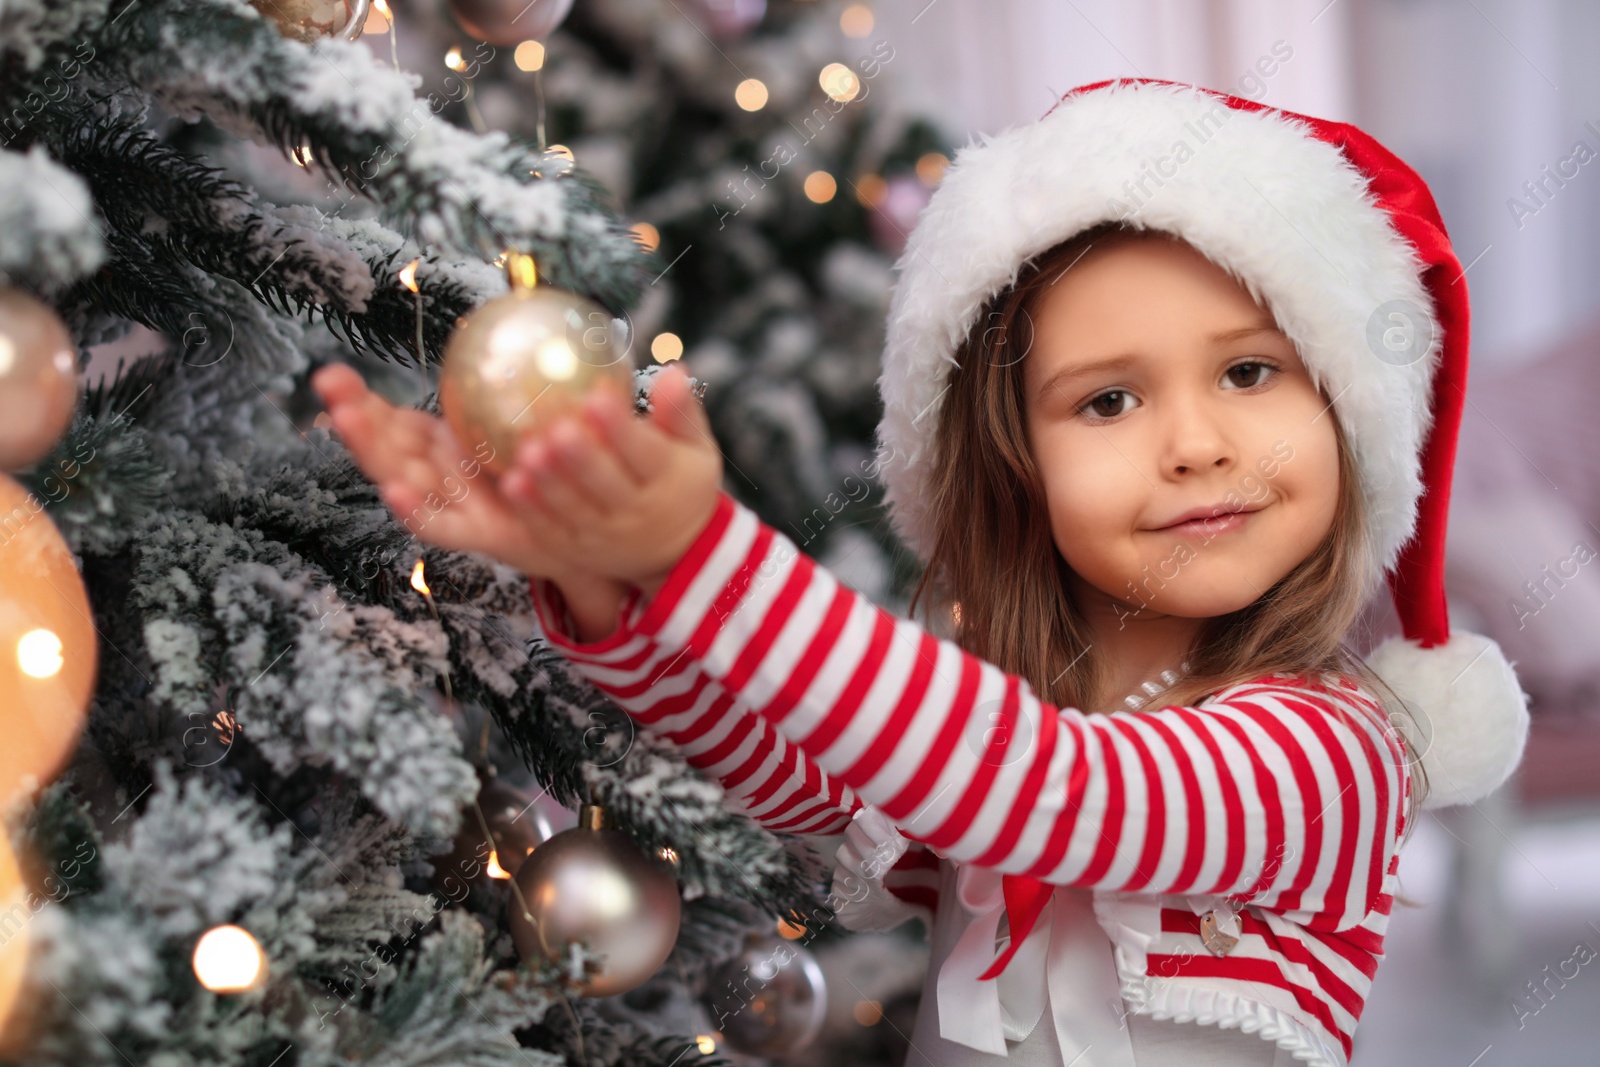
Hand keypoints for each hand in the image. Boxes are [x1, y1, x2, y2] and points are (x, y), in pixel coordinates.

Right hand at [309, 362, 611, 588]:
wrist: (583, 525)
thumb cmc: (547, 463)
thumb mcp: (525, 412)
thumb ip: (515, 379)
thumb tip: (524, 312)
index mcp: (442, 444)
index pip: (392, 419)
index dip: (358, 399)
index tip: (331, 376)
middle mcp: (439, 475)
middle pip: (386, 445)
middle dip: (353, 416)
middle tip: (328, 383)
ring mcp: (452, 505)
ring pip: (400, 477)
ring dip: (370, 450)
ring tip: (344, 419)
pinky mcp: (475, 534)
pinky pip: (439, 525)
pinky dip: (414, 511)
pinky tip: (395, 490)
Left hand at [498, 361, 723, 595]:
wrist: (676, 550)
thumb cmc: (682, 482)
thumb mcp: (695, 448)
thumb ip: (680, 411)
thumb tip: (674, 370)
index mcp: (665, 479)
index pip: (645, 452)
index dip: (621, 427)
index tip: (598, 397)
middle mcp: (636, 510)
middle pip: (606, 483)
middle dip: (582, 456)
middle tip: (558, 428)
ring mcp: (604, 533)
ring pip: (574, 507)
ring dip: (550, 481)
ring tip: (529, 451)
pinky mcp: (577, 548)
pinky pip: (552, 529)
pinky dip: (531, 509)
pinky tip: (511, 482)